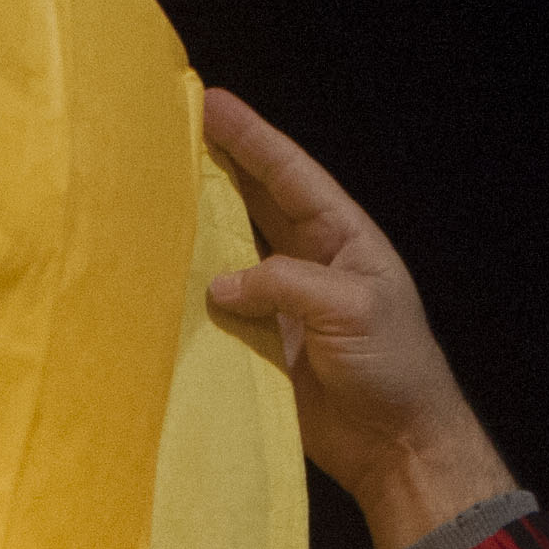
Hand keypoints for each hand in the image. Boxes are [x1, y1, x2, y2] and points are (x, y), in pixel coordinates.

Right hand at [202, 87, 516, 548]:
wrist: (395, 445)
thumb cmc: (393, 368)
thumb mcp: (350, 308)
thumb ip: (285, 284)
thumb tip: (218, 284)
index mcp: (342, 237)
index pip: (290, 175)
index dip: (251, 138)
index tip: (211, 102)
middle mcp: (309, 261)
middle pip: (256, 201)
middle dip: (218, 164)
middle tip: (171, 129)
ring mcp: (282, 303)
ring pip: (232, 251)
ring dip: (197, 226)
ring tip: (153, 191)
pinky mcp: (262, 345)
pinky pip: (221, 310)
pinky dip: (192, 293)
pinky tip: (159, 273)